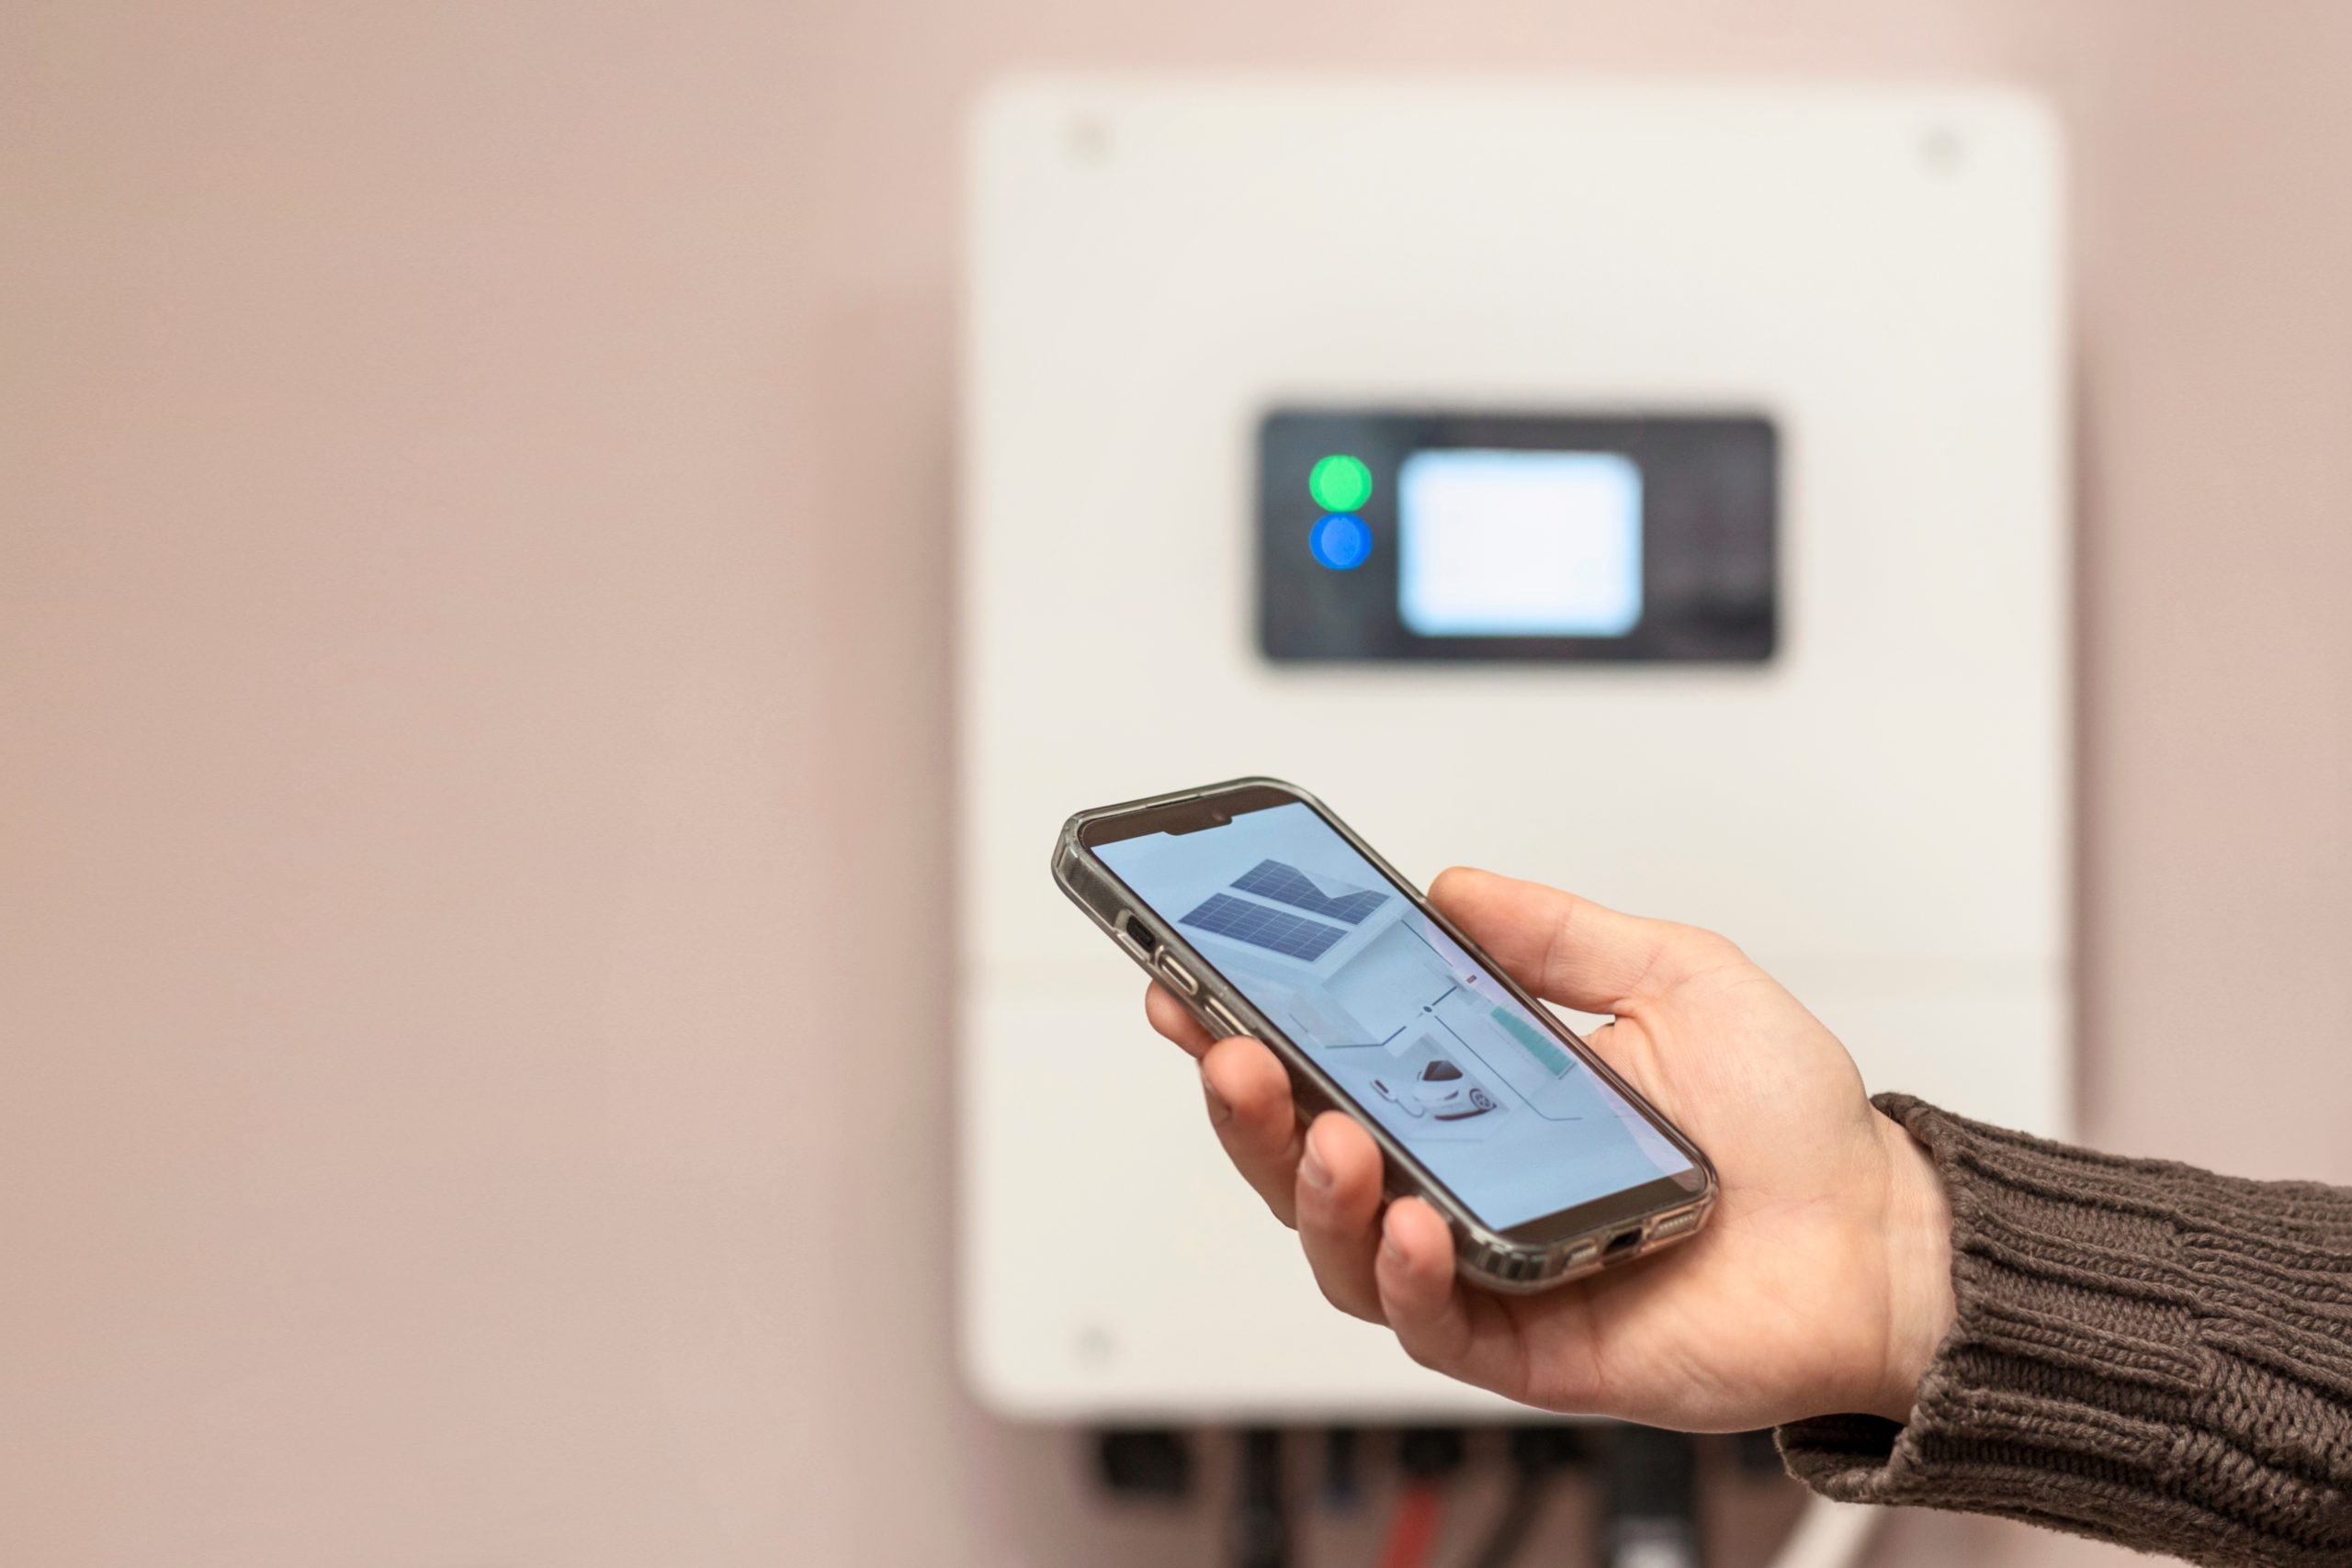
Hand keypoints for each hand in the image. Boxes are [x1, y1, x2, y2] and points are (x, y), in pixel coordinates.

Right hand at [1145, 867, 1954, 1430]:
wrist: (1883, 1241)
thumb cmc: (1790, 1127)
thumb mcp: (1679, 976)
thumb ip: (1561, 933)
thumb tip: (1451, 888)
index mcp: (1476, 1096)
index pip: (1331, 1060)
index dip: (1248, 1021)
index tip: (1188, 973)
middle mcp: (1461, 1181)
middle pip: (1303, 1156)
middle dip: (1245, 1104)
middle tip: (1227, 1046)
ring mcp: (1484, 1267)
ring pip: (1342, 1246)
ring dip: (1313, 1188)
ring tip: (1329, 1135)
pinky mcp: (1523, 1345)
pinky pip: (1430, 1322)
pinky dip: (1408, 1274)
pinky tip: (1419, 1222)